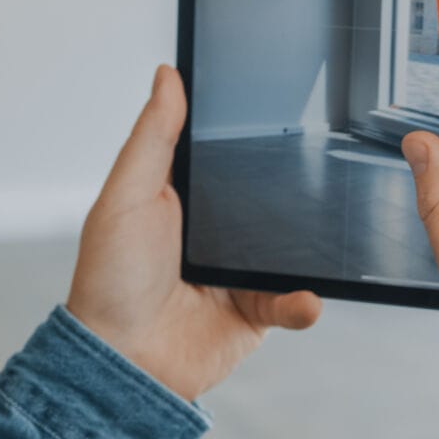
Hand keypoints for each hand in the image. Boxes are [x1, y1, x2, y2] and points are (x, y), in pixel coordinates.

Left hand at [68, 65, 321, 399]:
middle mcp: (216, 234)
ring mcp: (240, 273)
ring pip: (291, 250)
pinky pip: (293, 302)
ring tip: (328, 236)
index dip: (248, 133)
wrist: (123, 364)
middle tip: (325, 167)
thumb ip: (154, 136)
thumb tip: (168, 74)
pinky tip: (306, 298)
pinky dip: (303, 301)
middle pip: (268, 200)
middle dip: (295, 190)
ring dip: (308, 249)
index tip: (281, 104)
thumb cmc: (109, 281)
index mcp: (184, 199)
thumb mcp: (127, 195)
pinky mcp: (257, 313)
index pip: (226, 156)